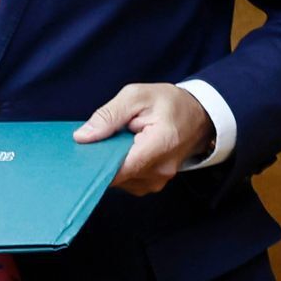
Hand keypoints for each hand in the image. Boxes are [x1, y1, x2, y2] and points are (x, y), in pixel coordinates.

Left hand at [74, 83, 215, 195]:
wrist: (199, 116)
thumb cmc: (170, 103)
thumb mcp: (137, 96)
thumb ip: (109, 115)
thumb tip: (83, 137)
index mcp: (160, 146)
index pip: (120, 169)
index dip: (96, 164)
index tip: (80, 154)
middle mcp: (160, 171)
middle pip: (116, 175)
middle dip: (101, 159)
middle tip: (95, 139)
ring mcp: (158, 181)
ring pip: (119, 180)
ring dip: (111, 163)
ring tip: (114, 141)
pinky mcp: (153, 184)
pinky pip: (127, 181)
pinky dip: (119, 168)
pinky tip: (121, 150)